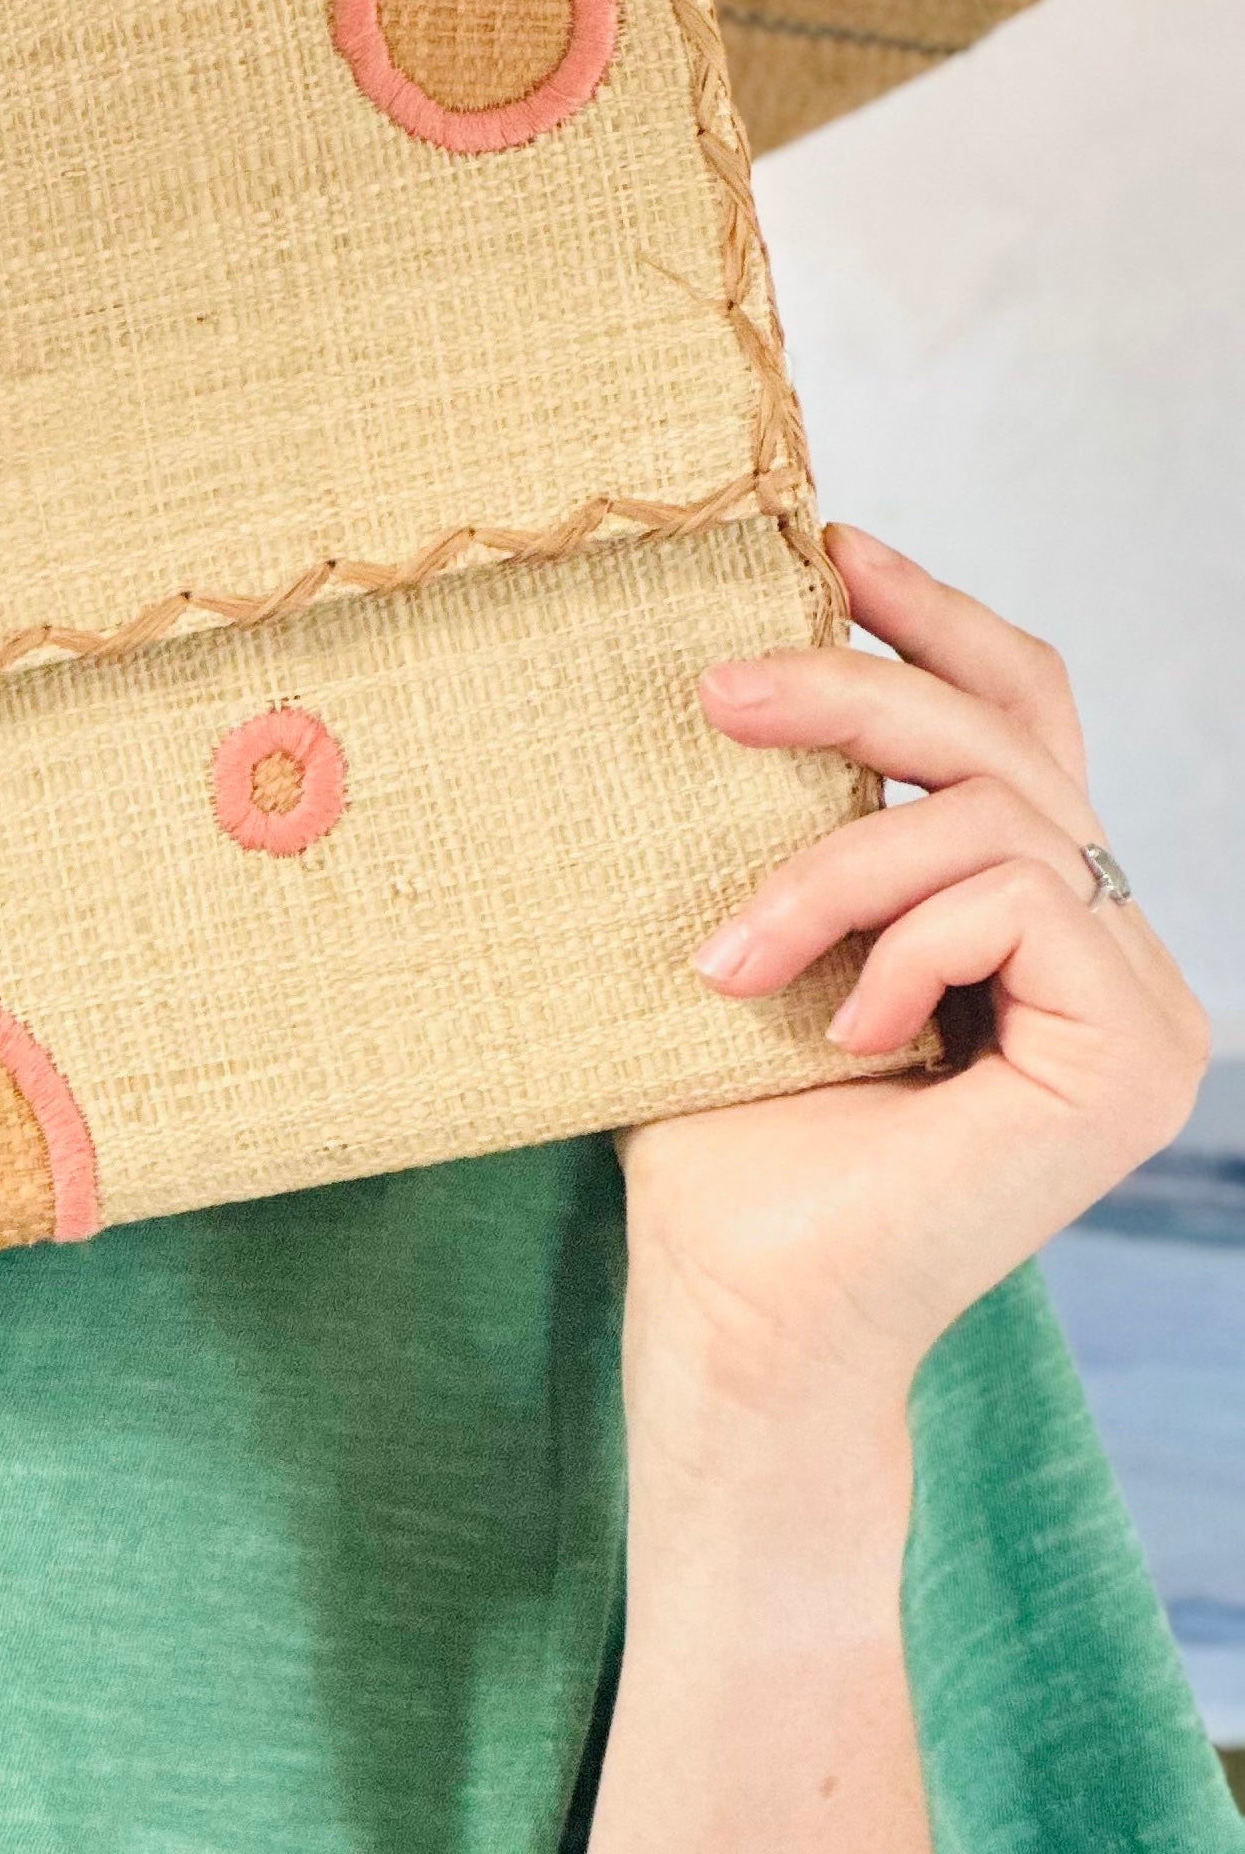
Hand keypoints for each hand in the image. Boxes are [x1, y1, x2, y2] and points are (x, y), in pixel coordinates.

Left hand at [615, 525, 1209, 1429]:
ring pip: (999, 814)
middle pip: (1009, 736)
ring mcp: (1141, 1009)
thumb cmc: (720, 1135)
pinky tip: (835, 1027)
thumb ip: (796, 817)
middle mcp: (1110, 953)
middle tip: (712, 694)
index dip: (936, 614)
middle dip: (852, 687)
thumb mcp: (752, 925)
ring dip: (833, 860)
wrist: (737, 1306)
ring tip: (728, 957)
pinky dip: (900, 939)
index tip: (825, 547)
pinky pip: (1021, 900)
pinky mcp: (1134, 1058)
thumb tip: (737, 648)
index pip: (1023, 712)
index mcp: (1030, 914)